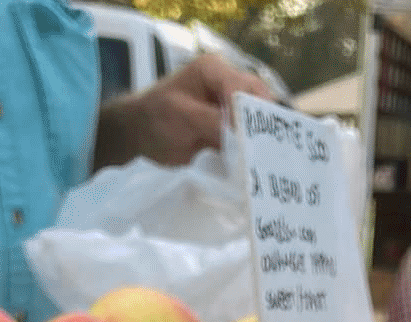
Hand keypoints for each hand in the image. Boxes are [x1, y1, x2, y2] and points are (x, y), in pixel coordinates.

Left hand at [99, 54, 273, 169]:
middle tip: (269, 150)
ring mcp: (233, 106)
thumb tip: (243, 138)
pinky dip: (256, 147)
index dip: (247, 113)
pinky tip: (261, 162)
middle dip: (265, 124)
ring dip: (263, 138)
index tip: (247, 139)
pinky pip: (251, 134)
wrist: (140, 135)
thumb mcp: (182, 116)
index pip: (242, 88)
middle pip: (259, 100)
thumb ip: (212, 122)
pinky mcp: (233, 126)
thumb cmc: (154, 118)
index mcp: (214, 70)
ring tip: (269, 159)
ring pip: (260, 118)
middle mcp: (229, 83)